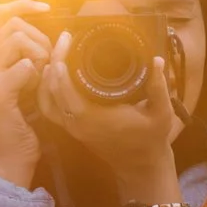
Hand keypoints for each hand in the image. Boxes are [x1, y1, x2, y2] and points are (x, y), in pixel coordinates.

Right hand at [0, 0, 55, 188]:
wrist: (12, 157)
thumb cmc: (23, 122)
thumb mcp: (28, 83)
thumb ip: (31, 58)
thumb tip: (55, 35)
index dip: (23, 4)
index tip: (47, 8)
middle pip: (13, 24)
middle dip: (39, 38)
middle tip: (48, 63)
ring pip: (17, 39)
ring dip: (39, 54)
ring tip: (42, 76)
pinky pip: (25, 66)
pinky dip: (38, 75)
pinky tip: (36, 90)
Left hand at [37, 38, 181, 202]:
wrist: (141, 166)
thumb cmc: (151, 140)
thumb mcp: (161, 113)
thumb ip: (159, 87)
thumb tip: (156, 60)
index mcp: (93, 117)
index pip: (65, 87)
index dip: (62, 62)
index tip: (67, 40)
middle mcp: (77, 122)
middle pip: (52, 88)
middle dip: (54, 61)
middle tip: (63, 40)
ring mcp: (72, 127)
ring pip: (46, 99)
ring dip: (47, 75)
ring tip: (57, 52)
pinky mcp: (73, 128)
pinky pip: (50, 108)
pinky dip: (47, 90)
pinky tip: (54, 74)